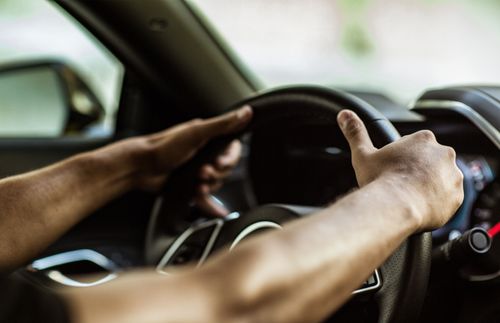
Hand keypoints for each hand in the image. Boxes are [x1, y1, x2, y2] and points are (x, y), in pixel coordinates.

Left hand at [135, 106, 251, 214]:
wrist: (141, 169)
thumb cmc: (163, 147)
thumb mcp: (196, 133)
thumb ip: (223, 124)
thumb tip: (246, 112)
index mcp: (208, 136)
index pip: (233, 148)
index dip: (230, 158)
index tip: (220, 162)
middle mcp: (204, 151)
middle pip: (227, 168)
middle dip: (217, 173)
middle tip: (203, 172)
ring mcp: (198, 167)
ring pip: (218, 181)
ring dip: (210, 184)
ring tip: (196, 181)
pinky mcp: (191, 182)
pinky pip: (207, 192)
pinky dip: (204, 194)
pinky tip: (197, 192)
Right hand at [337, 110, 463, 230]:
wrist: (395, 208)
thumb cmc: (380, 180)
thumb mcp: (363, 154)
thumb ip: (355, 132)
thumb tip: (345, 115)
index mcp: (423, 139)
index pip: (415, 146)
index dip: (402, 158)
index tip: (393, 169)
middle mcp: (443, 154)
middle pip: (430, 162)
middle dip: (418, 171)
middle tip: (400, 184)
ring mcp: (453, 176)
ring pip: (440, 179)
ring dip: (429, 186)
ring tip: (409, 197)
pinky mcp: (457, 197)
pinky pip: (447, 198)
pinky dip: (436, 202)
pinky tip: (419, 206)